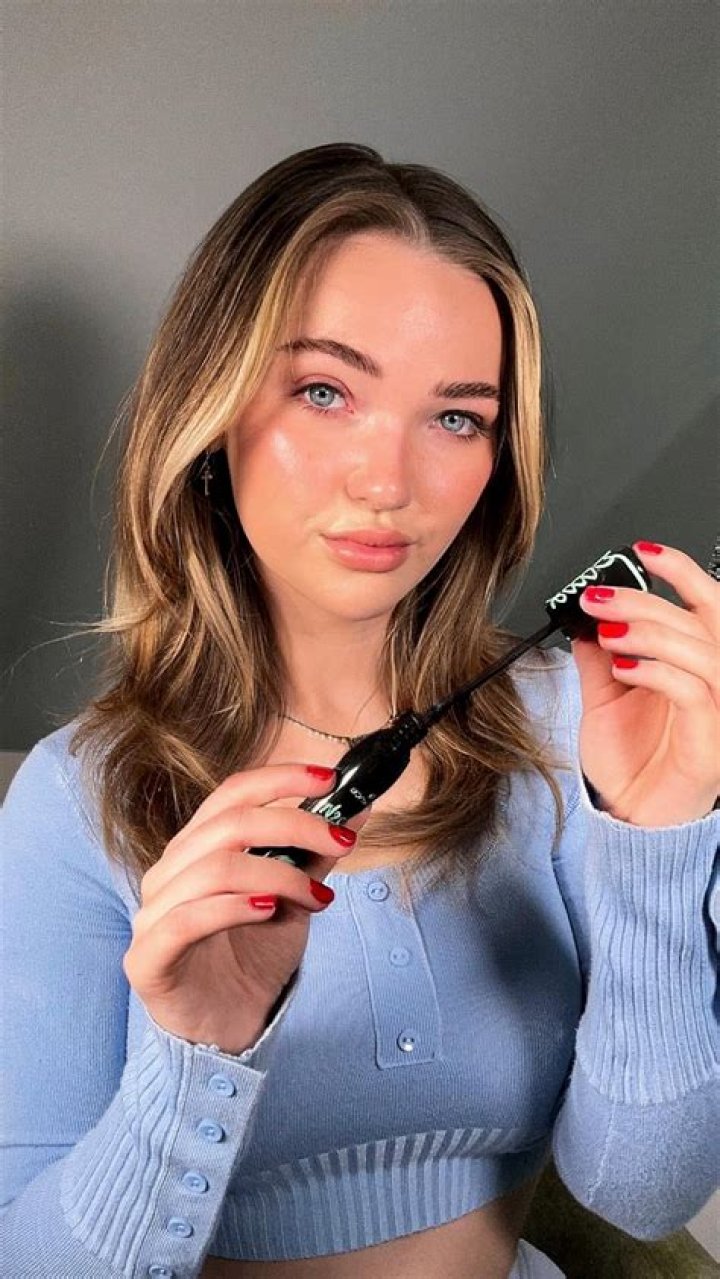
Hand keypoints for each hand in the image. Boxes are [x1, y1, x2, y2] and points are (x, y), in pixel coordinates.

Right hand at [123, 763, 366, 1053]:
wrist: (226, 1029)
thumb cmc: (252, 957)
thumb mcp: (294, 898)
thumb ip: (315, 855)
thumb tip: (357, 809)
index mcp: (199, 847)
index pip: (232, 794)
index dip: (279, 778)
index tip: (329, 778)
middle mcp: (170, 870)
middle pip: (229, 824)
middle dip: (295, 825)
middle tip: (342, 843)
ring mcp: (153, 912)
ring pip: (214, 868)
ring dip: (279, 875)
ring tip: (318, 897)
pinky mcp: (147, 957)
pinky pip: (185, 919)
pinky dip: (233, 907)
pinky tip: (269, 911)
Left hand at [570, 540, 719, 825]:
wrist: (630, 820)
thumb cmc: (631, 766)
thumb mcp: (606, 698)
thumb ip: (601, 656)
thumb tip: (586, 618)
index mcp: (697, 668)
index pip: (706, 605)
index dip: (682, 572)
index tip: (643, 552)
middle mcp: (716, 685)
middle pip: (703, 618)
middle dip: (649, 598)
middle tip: (598, 596)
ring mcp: (719, 712)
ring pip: (702, 649)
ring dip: (650, 631)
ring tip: (606, 631)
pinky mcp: (711, 741)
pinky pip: (694, 691)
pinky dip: (656, 670)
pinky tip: (622, 667)